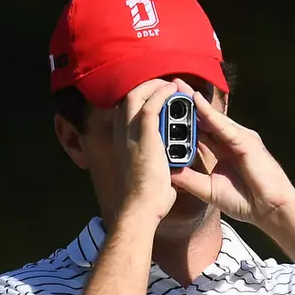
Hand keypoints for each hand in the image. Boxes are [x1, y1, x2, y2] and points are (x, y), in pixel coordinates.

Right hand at [115, 79, 179, 222]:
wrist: (140, 208)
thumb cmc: (146, 200)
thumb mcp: (149, 176)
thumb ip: (158, 166)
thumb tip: (171, 170)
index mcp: (122, 142)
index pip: (125, 110)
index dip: (140, 98)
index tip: (156, 96)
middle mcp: (121, 134)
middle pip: (128, 96)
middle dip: (147, 86)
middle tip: (165, 86)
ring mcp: (129, 133)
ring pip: (137, 94)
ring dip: (155, 86)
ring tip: (171, 86)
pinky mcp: (143, 136)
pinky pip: (151, 104)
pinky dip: (162, 94)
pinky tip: (173, 91)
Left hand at [170, 81, 294, 230]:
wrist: (269, 209)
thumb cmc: (245, 202)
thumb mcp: (209, 190)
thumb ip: (190, 180)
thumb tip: (168, 173)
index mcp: (222, 152)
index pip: (199, 133)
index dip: (183, 122)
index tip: (164, 112)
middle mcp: (230, 141)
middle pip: (205, 120)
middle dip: (187, 105)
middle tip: (169, 88)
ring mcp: (239, 138)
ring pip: (212, 118)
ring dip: (194, 103)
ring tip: (177, 87)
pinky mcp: (246, 140)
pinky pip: (223, 125)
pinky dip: (209, 113)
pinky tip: (195, 101)